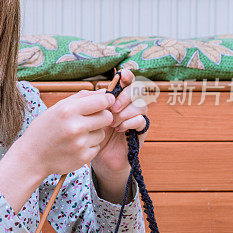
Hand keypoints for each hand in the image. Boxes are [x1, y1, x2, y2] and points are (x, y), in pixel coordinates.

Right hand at [16, 90, 115, 178]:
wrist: (32, 157)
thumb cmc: (44, 129)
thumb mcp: (57, 109)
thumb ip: (81, 98)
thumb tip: (104, 92)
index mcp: (67, 110)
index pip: (101, 101)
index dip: (107, 100)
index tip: (106, 102)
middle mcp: (75, 126)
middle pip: (107, 117)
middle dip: (102, 116)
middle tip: (92, 119)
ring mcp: (80, 143)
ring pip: (102, 133)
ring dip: (94, 133)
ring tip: (77, 135)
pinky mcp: (83, 157)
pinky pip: (97, 147)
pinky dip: (89, 146)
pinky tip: (75, 146)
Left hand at [91, 70, 148, 186]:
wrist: (97, 156)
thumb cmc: (92, 133)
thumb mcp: (90, 115)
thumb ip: (94, 102)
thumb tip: (100, 90)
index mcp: (117, 98)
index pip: (128, 81)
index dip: (127, 76)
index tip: (122, 75)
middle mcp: (129, 105)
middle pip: (138, 90)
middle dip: (125, 96)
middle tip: (112, 108)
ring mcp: (136, 117)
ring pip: (141, 105)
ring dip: (126, 111)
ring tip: (112, 122)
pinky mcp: (140, 131)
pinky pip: (142, 120)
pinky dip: (130, 122)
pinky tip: (119, 128)